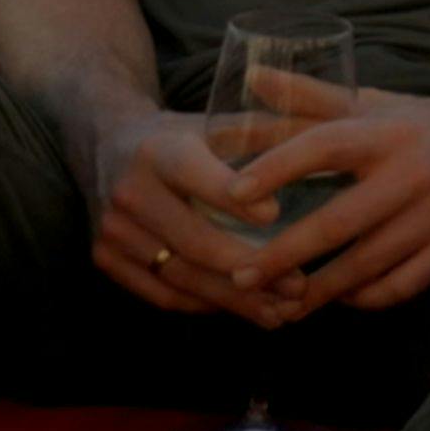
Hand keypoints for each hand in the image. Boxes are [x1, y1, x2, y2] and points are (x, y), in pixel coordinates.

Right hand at [79, 110, 298, 324]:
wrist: (106, 141)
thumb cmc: (181, 133)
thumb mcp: (213, 120)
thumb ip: (261, 131)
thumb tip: (325, 142)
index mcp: (158, 150)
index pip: (197, 177)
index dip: (234, 200)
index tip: (276, 216)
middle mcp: (129, 191)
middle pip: (194, 241)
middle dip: (251, 267)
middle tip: (299, 285)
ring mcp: (112, 230)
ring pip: (181, 276)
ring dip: (234, 300)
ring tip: (281, 310)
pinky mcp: (104, 259)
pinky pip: (162, 294)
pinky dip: (205, 305)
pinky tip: (243, 308)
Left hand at [215, 74, 429, 321]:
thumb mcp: (377, 104)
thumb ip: (311, 98)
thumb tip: (250, 76)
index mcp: (389, 131)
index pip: (325, 144)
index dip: (277, 166)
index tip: (233, 193)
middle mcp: (414, 172)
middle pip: (338, 221)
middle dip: (284, 254)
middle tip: (240, 276)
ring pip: (367, 264)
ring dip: (318, 290)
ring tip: (281, 304)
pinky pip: (402, 285)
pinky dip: (366, 298)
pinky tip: (343, 298)